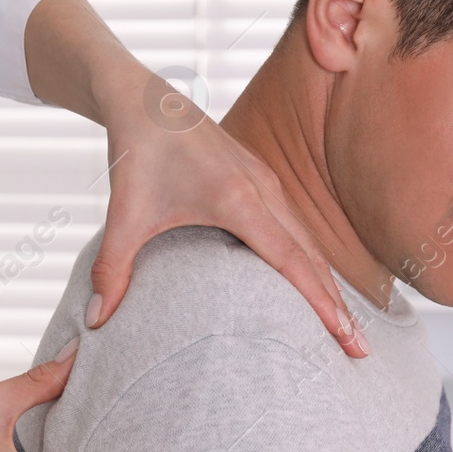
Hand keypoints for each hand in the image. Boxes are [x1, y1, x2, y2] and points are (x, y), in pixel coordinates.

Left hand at [94, 82, 366, 356]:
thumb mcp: (123, 215)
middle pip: (312, 257)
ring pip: (308, 241)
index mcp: (238, 200)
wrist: (142, 99)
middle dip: (337, 305)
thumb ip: (112, 270)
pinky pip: (296, 225)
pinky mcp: (260, 178)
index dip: (320, 303)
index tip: (344, 337)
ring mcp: (265, 182)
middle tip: (358, 351)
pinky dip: (311, 258)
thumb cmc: (137, 154)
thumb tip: (94, 323)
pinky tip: (315, 282)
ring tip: (345, 326)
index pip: (292, 261)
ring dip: (327, 282)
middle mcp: (263, 190)